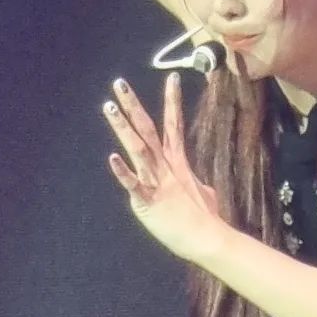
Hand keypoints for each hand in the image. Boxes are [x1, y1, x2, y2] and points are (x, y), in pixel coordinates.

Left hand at [104, 74, 230, 264]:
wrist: (207, 238)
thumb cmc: (204, 218)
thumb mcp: (200, 191)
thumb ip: (191, 181)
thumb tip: (196, 182)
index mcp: (176, 162)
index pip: (173, 123)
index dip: (172, 100)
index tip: (172, 77)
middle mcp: (165, 166)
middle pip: (148, 128)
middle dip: (133, 105)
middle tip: (119, 83)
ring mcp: (157, 181)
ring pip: (138, 147)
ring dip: (123, 127)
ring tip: (108, 106)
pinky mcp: (149, 201)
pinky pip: (134, 184)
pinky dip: (123, 171)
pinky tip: (112, 157)